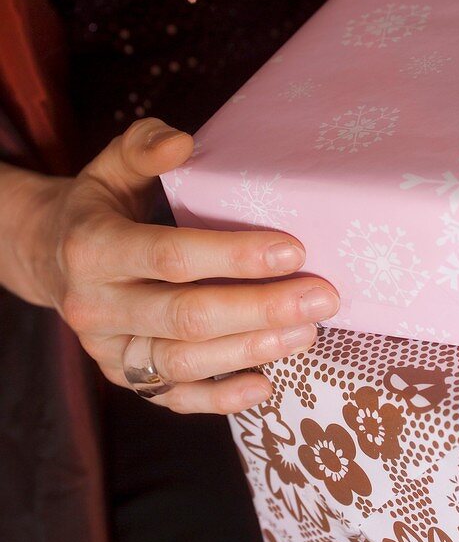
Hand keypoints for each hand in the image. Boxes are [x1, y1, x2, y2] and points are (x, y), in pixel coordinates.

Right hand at [17, 118, 338, 413]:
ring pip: (184, 361)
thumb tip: (183, 144)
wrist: (54, 255)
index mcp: (93, 247)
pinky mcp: (125, 377)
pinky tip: (267, 384)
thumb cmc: (103, 204)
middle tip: (321, 297)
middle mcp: (96, 305)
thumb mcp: (113, 164)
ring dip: (251, 350)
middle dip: (260, 309)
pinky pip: (174, 397)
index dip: (233, 256)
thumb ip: (145, 146)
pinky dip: (220, 398)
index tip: (293, 250)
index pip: (170, 256)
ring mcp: (109, 348)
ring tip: (308, 333)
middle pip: (185, 316)